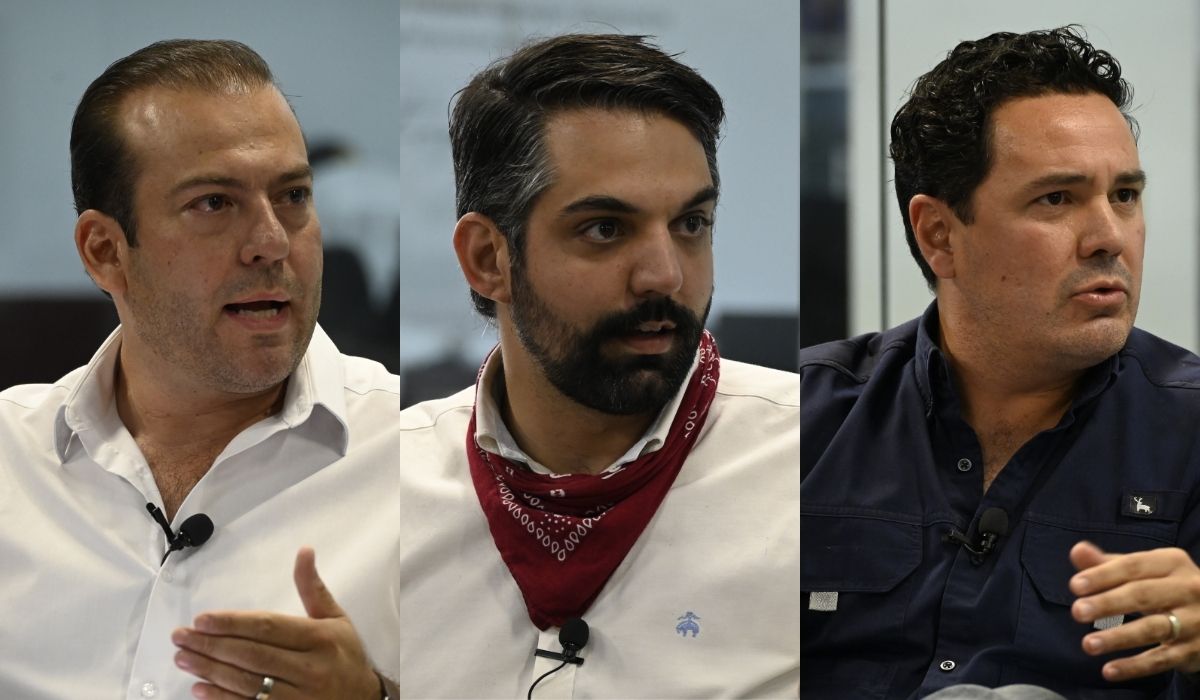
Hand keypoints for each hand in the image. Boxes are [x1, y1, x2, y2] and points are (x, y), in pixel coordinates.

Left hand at [172, 547, 380, 698]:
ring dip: (210, 670)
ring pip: (246, 683)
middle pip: (252, 655)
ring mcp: (298, 697)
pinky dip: (221, 699)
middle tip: (181, 636)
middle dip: (212, 645)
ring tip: (183, 657)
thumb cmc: (344, 655)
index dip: (233, 623)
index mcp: (320, 639)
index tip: (203, 619)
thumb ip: (313, 588)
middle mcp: (310, 669)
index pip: (269, 628)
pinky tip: (199, 689)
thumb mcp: (335, 618)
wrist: (362, 699)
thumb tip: (304, 551)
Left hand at [1069, 540, 1199, 680]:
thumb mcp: (1144, 572)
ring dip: (1118, 638)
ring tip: (1087, 644)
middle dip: (1108, 603)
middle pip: (1142, 595)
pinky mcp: (1194, 650)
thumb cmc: (1165, 587)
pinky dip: (1135, 666)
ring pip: (1153, 629)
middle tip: (1077, 611)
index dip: (1103, 575)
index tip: (1075, 586)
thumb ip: (1108, 564)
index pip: (1133, 566)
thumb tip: (1078, 551)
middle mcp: (1188, 589)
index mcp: (1172, 563)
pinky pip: (1162, 659)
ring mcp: (1195, 621)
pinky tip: (1109, 670)